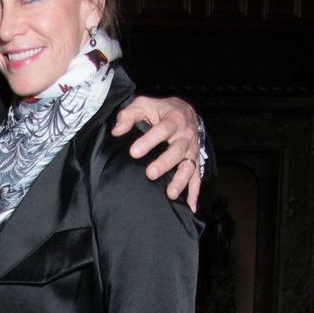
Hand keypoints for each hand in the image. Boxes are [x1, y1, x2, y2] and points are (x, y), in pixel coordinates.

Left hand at [111, 96, 201, 210]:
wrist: (184, 111)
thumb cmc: (160, 110)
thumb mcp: (143, 105)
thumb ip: (129, 115)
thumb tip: (117, 131)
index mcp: (173, 119)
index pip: (162, 130)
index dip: (149, 140)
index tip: (134, 152)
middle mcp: (185, 136)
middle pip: (177, 151)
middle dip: (164, 163)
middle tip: (150, 174)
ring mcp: (192, 150)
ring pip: (189, 166)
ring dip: (180, 181)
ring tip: (169, 193)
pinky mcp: (195, 161)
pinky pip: (196, 178)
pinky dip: (194, 193)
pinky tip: (189, 207)